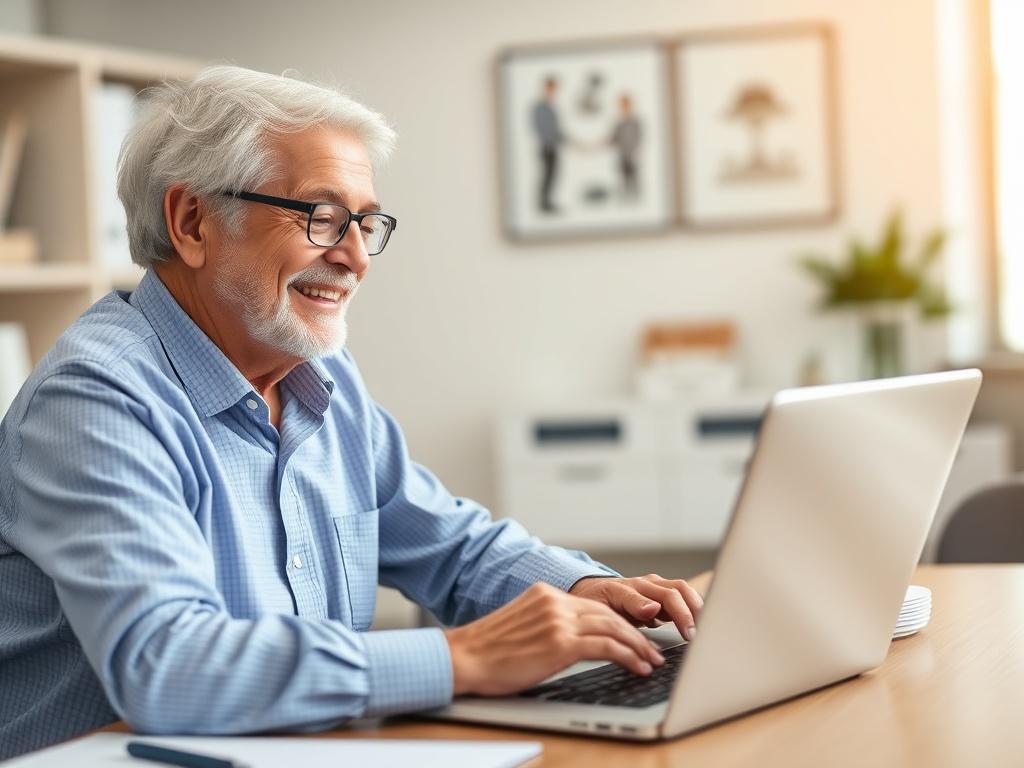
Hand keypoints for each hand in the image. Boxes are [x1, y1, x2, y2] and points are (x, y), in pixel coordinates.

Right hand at [443, 582, 664, 696]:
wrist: (464, 657)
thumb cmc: (487, 651)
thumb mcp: (521, 626)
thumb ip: (547, 624)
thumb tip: (570, 640)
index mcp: (546, 594)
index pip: (594, 606)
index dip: (619, 622)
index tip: (634, 637)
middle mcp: (555, 602)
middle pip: (609, 614)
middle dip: (636, 634)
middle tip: (653, 650)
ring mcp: (559, 620)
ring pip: (614, 628)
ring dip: (638, 647)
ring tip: (652, 661)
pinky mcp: (561, 643)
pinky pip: (606, 647)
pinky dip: (628, 657)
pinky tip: (638, 667)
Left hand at [568, 574, 703, 640]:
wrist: (592, 593)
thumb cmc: (597, 600)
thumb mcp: (603, 604)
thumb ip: (629, 605)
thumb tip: (653, 609)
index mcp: (633, 587)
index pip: (664, 595)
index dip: (679, 614)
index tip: (687, 632)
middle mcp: (648, 585)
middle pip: (679, 591)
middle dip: (692, 613)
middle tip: (698, 637)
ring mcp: (657, 589)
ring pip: (685, 592)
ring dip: (697, 610)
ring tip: (705, 631)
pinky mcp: (663, 598)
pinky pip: (683, 600)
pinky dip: (693, 611)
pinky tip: (700, 626)